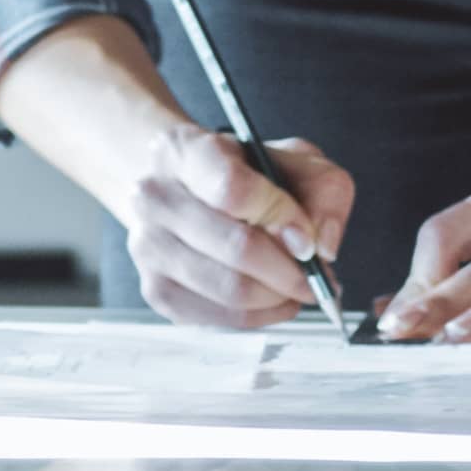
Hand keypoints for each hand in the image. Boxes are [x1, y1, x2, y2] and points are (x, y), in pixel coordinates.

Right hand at [115, 120, 356, 329]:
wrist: (183, 189)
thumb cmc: (242, 173)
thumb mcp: (292, 158)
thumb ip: (322, 189)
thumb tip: (321, 245)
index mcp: (183, 152)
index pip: (232, 188)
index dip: (281, 215)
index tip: (307, 234)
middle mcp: (153, 198)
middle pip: (235, 248)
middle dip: (290, 270)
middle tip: (316, 275)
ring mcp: (148, 248)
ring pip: (231, 291)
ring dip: (279, 296)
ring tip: (298, 287)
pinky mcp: (156, 291)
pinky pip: (221, 318)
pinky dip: (261, 315)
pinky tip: (273, 298)